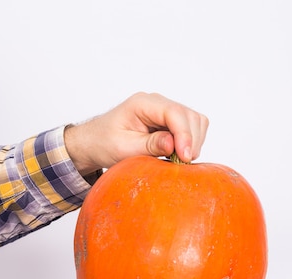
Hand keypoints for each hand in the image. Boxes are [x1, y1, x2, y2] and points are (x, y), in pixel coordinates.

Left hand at [64, 92, 208, 174]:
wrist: (96, 142)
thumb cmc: (104, 143)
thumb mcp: (123, 148)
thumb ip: (149, 145)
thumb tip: (173, 144)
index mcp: (142, 103)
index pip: (175, 113)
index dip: (184, 135)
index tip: (185, 157)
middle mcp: (157, 103)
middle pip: (190, 116)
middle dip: (191, 141)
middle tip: (181, 163)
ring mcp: (165, 111)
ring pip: (195, 121)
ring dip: (193, 142)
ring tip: (178, 160)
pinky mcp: (170, 121)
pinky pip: (192, 128)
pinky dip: (190, 142)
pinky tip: (176, 154)